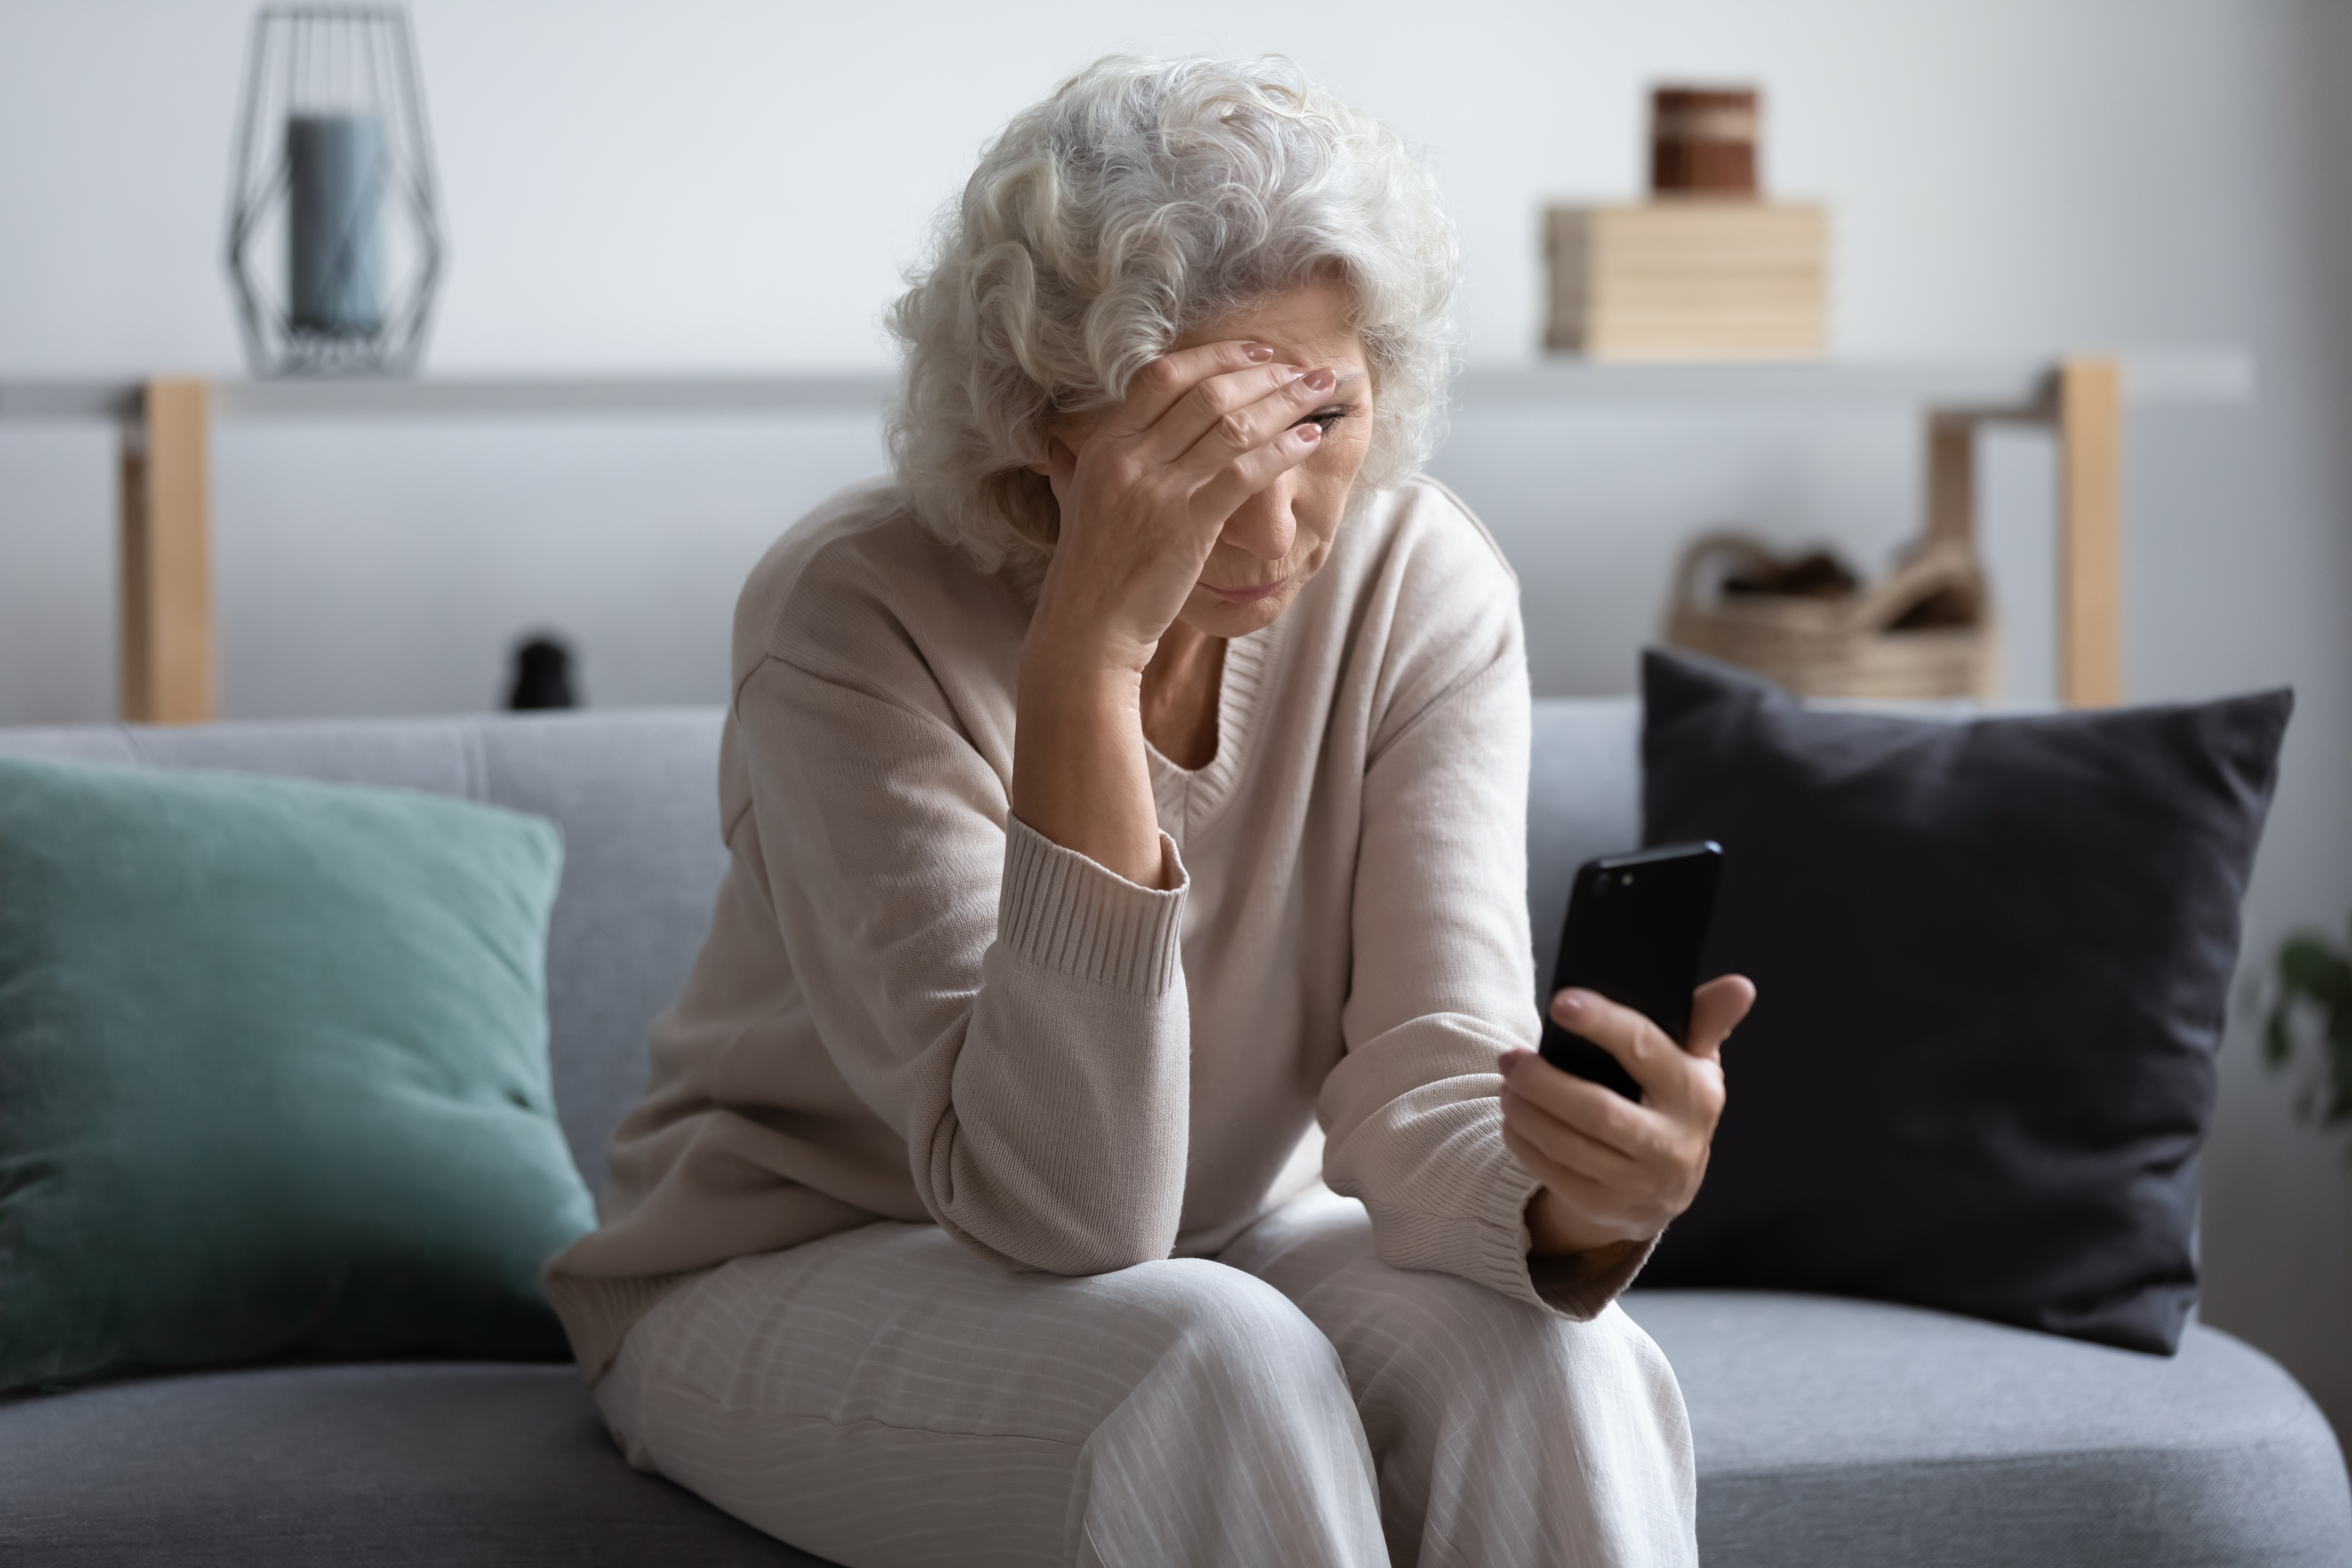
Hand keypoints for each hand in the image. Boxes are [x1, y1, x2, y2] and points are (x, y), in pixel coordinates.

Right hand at [1027, 340, 1337, 674]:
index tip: (1259, 352)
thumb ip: (1079, 464)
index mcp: (1105, 444)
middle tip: (1305, 368)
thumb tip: (1066, 442)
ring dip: (1286, 402)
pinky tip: (1310, 439)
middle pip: (1208, 392)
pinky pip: (1244, 473)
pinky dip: (1282, 450)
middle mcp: (1129, 458)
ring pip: (1233, 426)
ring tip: (1321, 391)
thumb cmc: (1091, 567)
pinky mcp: (1188, 525)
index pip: (1164, 375)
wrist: (1088, 627)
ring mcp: (1158, 491)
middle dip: (1266, 374)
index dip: (1218, 355)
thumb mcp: (1075, 500)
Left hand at [1498, 976, 1755, 1256]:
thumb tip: (1740, 986)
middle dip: (1544, 1082)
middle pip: (1598, 1111)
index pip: (1645, 1050)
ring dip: (1526, 1112)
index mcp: (1696, 1094)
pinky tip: (1513, 1120)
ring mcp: (1640, 1182)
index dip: (1603, 1024)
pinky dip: (1524, 1142)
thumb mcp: (1696, 1062)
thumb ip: (1707, 1020)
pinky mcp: (1606, 1206)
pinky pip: (1553, 1173)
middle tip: (1510, 1058)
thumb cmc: (1672, 1104)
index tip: (1560, 1001)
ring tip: (1507, 1085)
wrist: (1667, 1188)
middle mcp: (1673, 1143)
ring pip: (1568, 1145)